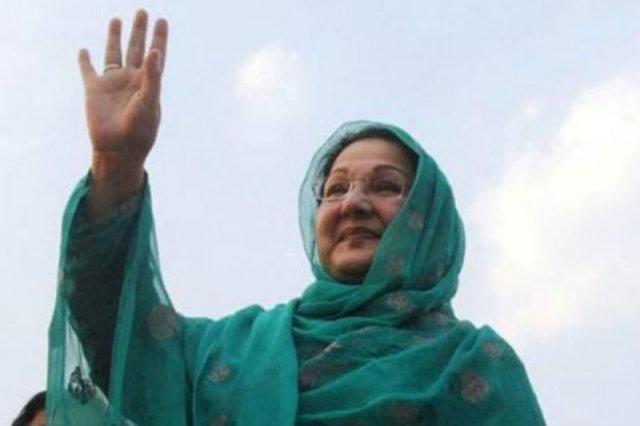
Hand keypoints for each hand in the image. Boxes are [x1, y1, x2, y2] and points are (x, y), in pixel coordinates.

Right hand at [79, 10, 167, 217]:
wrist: (118, 149)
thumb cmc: (139, 130)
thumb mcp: (149, 102)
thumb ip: (153, 77)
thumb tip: (155, 52)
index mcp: (148, 82)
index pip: (155, 54)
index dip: (159, 37)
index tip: (162, 20)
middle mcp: (131, 79)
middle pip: (135, 48)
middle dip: (139, 30)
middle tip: (143, 11)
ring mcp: (112, 83)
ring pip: (113, 53)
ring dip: (115, 37)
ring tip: (117, 19)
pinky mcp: (94, 90)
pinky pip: (88, 71)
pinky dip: (84, 60)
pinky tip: (84, 50)